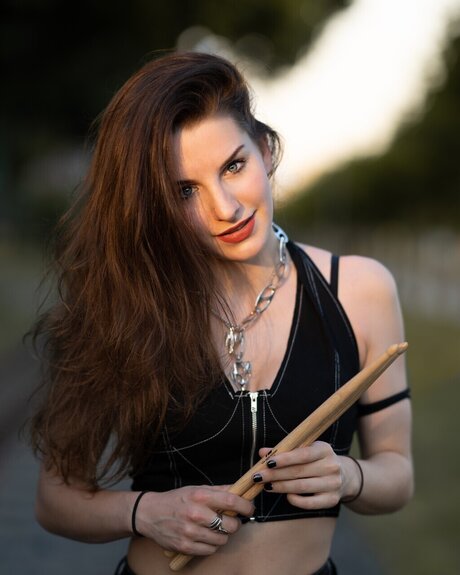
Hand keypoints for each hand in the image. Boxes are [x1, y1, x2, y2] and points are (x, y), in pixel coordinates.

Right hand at [133, 486, 253, 555]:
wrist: (150, 513)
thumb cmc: (176, 500)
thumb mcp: (196, 489)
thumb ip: (219, 490)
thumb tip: (240, 490)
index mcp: (199, 496)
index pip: (231, 502)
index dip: (245, 506)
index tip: (250, 508)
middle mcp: (195, 514)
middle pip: (229, 525)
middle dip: (235, 524)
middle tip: (231, 521)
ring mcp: (190, 532)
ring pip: (221, 540)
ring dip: (223, 535)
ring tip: (216, 529)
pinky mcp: (185, 546)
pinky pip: (209, 550)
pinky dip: (212, 545)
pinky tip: (206, 536)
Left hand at [254, 442, 353, 509]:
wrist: (344, 476)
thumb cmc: (317, 460)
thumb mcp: (305, 450)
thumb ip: (284, 451)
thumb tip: (262, 452)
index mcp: (325, 450)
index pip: (302, 454)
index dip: (284, 459)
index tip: (267, 462)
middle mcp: (331, 466)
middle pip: (299, 472)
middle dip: (276, 474)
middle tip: (258, 477)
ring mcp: (333, 484)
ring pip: (301, 487)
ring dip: (281, 487)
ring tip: (267, 485)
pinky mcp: (332, 500)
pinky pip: (309, 503)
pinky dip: (295, 499)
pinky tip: (286, 495)